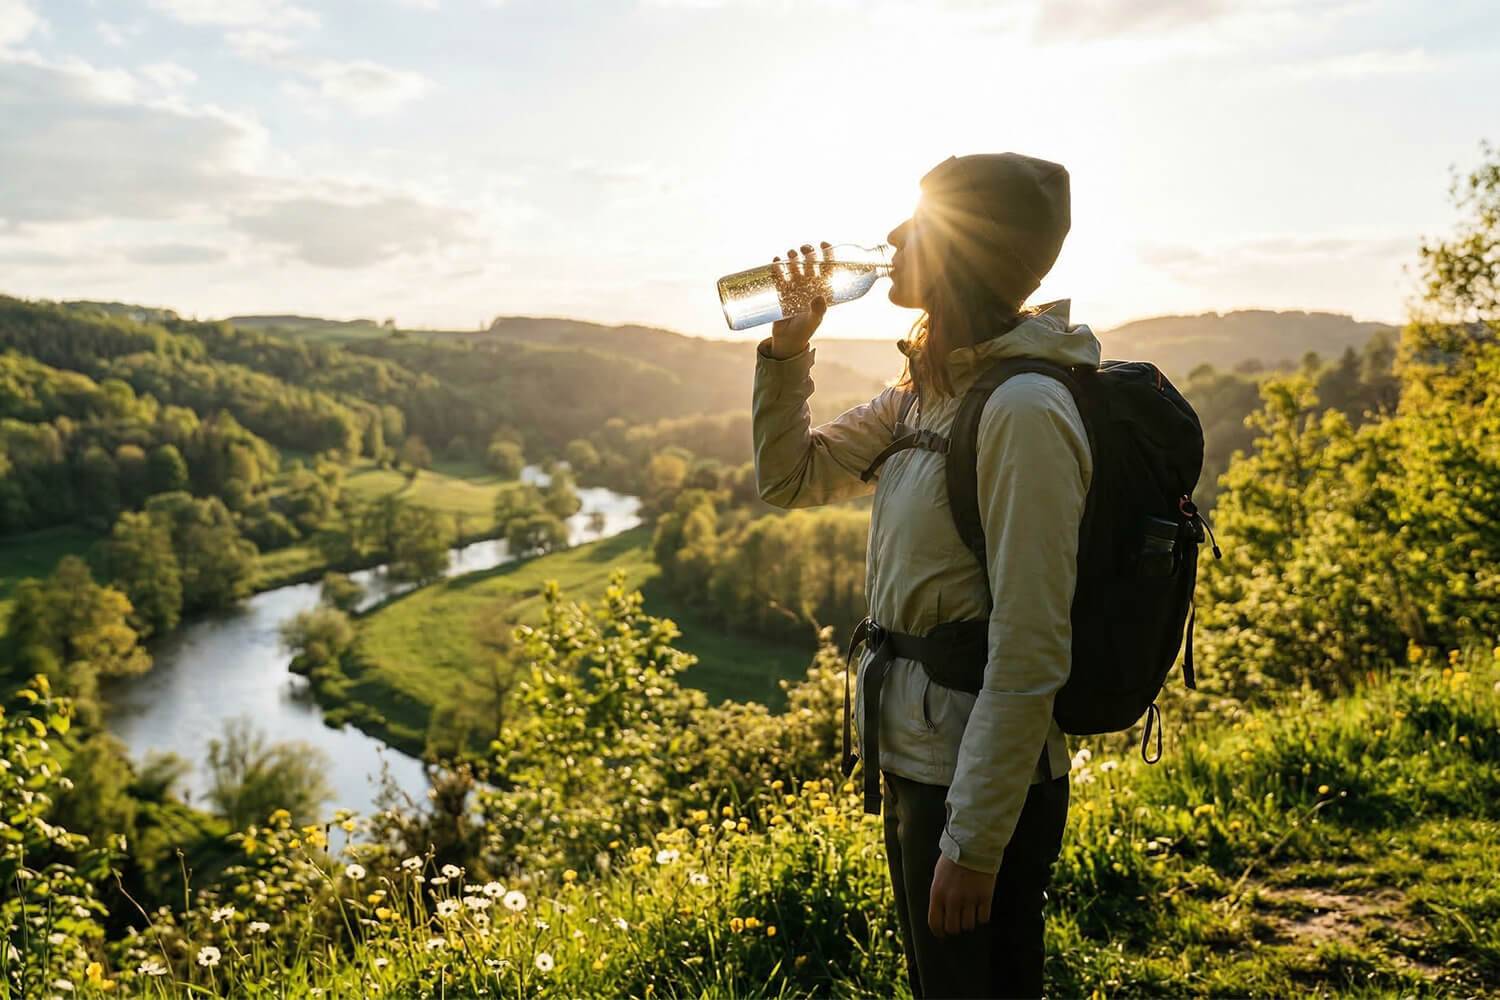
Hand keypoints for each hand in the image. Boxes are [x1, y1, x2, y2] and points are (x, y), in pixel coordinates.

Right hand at [767, 241, 831, 358]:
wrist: (787, 340)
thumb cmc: (804, 331)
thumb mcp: (813, 321)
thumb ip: (818, 310)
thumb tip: (819, 298)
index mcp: (821, 290)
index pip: (828, 269)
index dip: (828, 255)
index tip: (824, 245)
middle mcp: (809, 286)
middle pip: (810, 264)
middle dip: (808, 253)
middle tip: (804, 249)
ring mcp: (795, 287)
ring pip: (795, 267)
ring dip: (793, 258)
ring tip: (790, 254)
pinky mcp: (781, 291)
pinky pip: (780, 275)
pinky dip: (778, 267)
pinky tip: (776, 261)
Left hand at [928, 854, 996, 937]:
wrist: (972, 845)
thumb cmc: (953, 859)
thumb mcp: (938, 876)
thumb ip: (939, 895)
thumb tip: (941, 913)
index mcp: (937, 894)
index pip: (935, 923)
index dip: (939, 932)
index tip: (943, 935)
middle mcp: (952, 899)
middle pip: (953, 928)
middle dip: (956, 928)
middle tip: (959, 923)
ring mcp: (969, 899)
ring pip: (969, 925)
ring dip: (969, 922)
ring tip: (970, 914)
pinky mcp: (985, 897)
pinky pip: (983, 918)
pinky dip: (982, 917)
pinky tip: (981, 909)